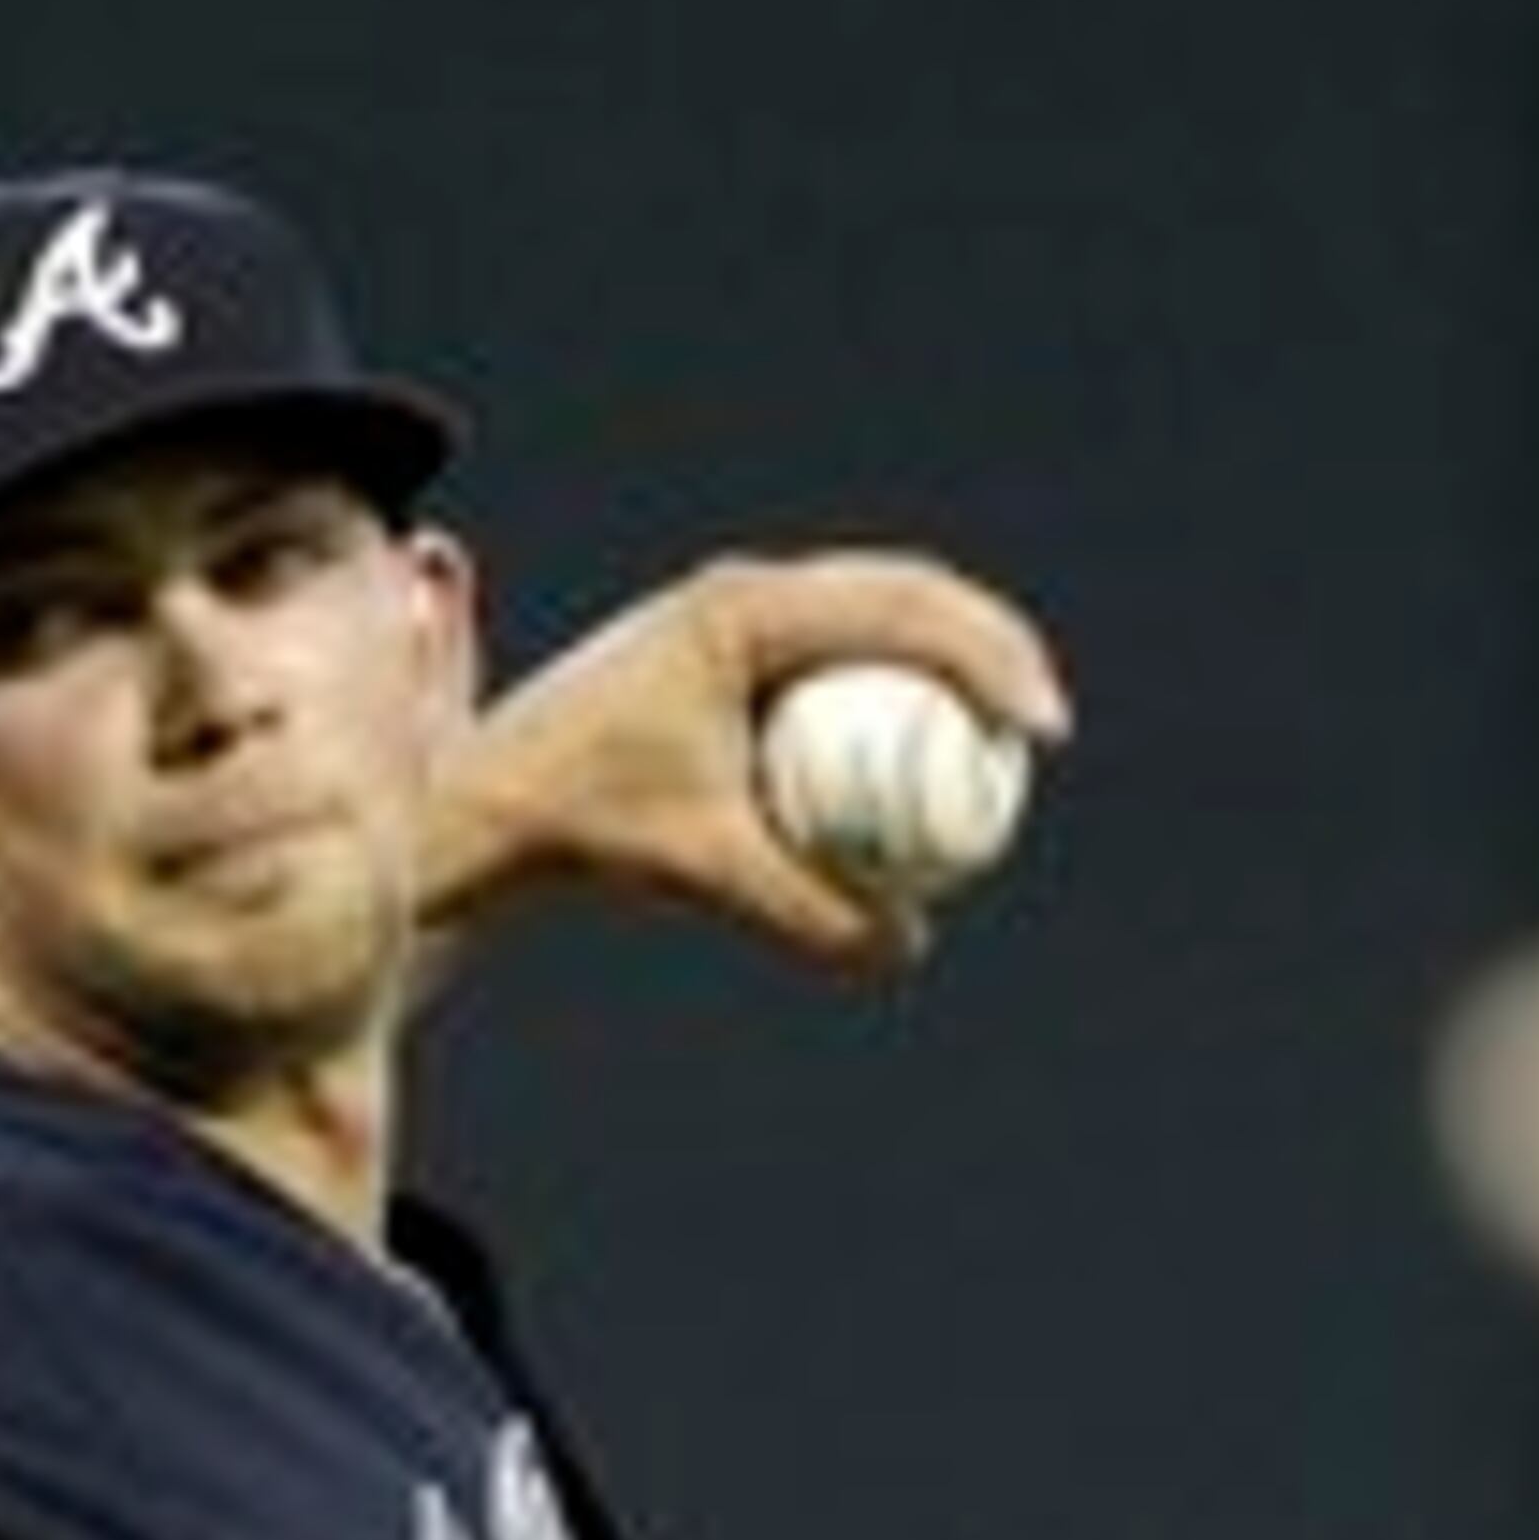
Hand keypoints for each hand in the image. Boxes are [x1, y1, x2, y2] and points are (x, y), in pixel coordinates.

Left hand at [426, 547, 1072, 976]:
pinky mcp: (731, 648)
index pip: (899, 608)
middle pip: (905, 592)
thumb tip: (904, 947)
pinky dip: (893, 688)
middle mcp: (747, 593)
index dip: (987, 656)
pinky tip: (929, 749)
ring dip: (949, 657)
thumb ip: (803, 909)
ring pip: (877, 613)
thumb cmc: (587, 824)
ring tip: (1007, 732)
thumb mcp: (703, 867)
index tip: (1038, 724)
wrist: (493, 798)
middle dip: (991, 648)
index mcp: (745, 612)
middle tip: (1044, 729)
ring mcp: (738, 614)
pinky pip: (839, 653)